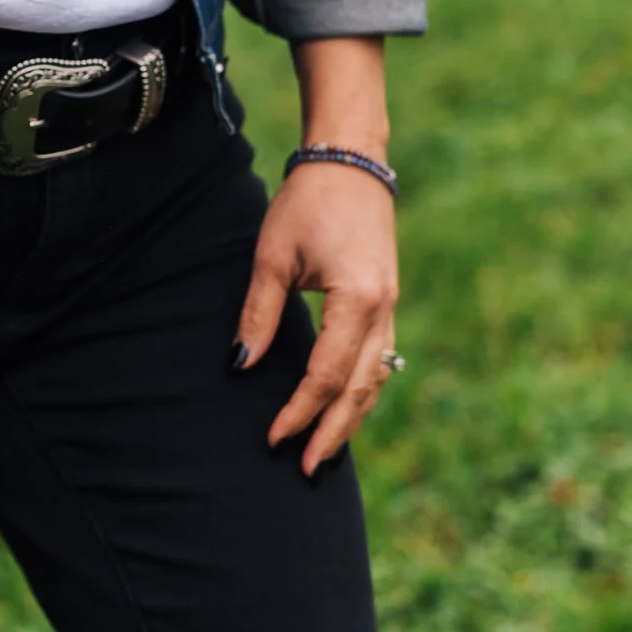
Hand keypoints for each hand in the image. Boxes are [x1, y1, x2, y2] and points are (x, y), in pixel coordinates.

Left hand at [235, 161, 400, 476]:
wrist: (351, 162)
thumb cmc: (307, 203)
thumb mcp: (272, 256)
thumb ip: (258, 314)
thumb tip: (240, 365)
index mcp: (357, 301)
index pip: (326, 374)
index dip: (300, 411)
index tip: (274, 439)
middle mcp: (384, 311)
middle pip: (361, 389)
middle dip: (333, 432)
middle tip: (306, 470)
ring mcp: (391, 308)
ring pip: (376, 379)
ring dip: (351, 418)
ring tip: (326, 452)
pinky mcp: (386, 303)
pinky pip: (379, 360)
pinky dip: (361, 391)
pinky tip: (343, 410)